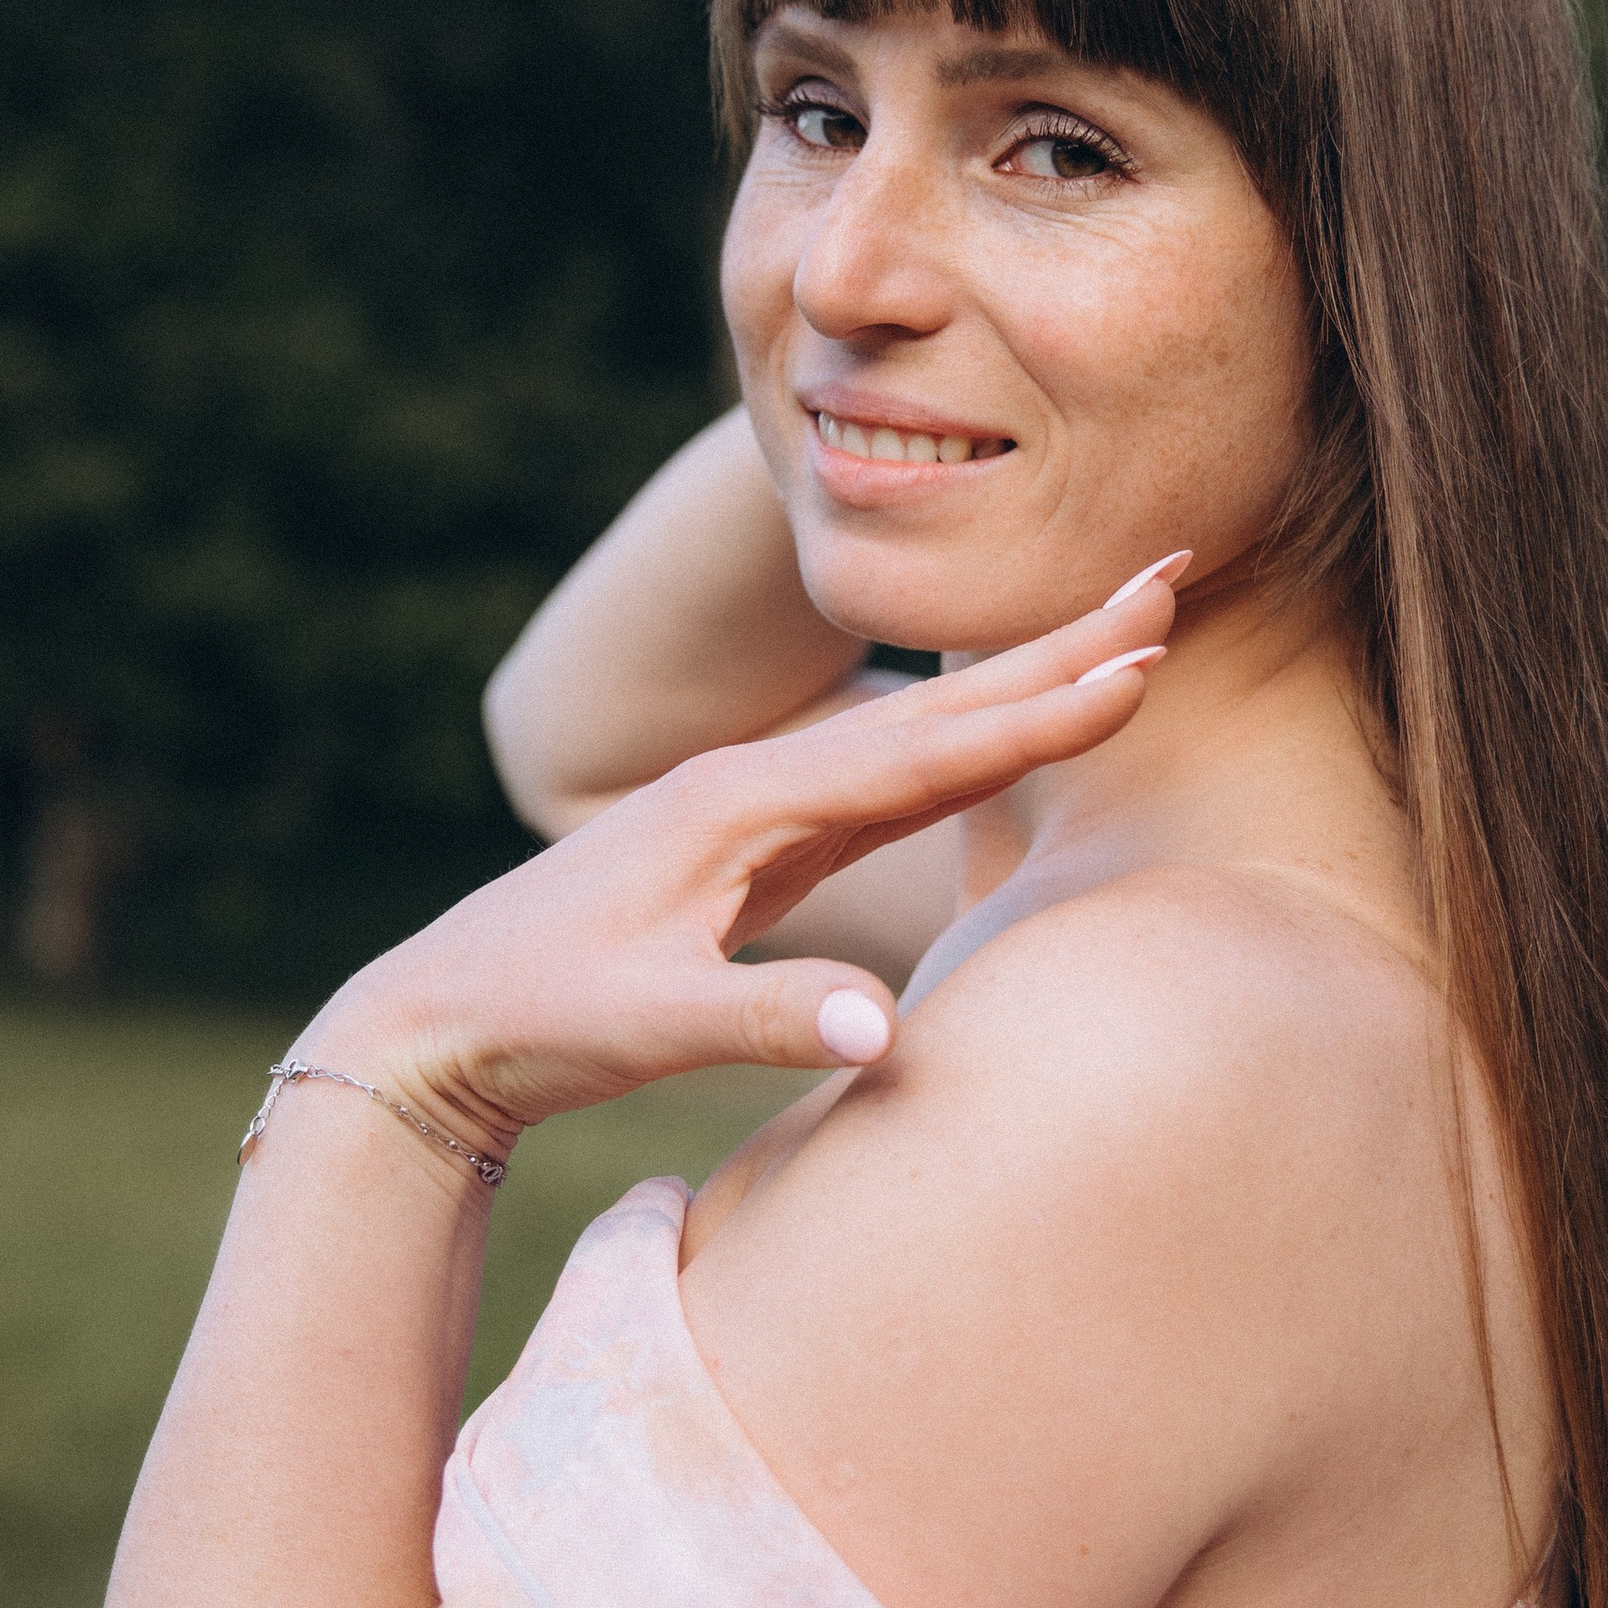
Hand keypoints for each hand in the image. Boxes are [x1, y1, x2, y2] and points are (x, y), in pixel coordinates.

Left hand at [302, 565, 1183, 1153]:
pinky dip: (967, 744)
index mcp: (742, 806)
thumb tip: (883, 1033)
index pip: (920, 751)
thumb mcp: (642, 1029)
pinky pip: (889, 779)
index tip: (1140, 665)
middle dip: (1060, 645)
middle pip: (938, 705)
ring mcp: (759, 806)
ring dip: (1026, 683)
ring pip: (922, 732)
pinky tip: (1006, 728)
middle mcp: (759, 783)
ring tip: (1124, 635)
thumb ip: (761, 1022)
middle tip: (1171, 575)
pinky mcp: (757, 843)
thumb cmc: (533, 1021)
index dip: (1035, 715)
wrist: (435, 1020)